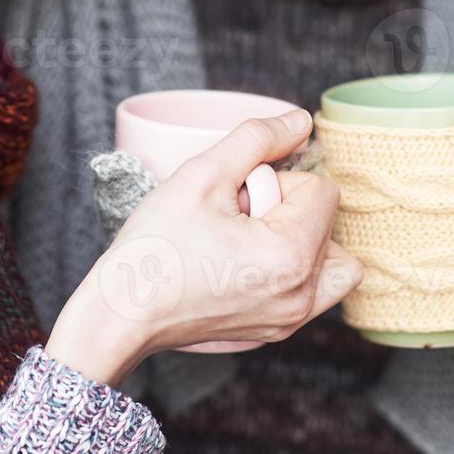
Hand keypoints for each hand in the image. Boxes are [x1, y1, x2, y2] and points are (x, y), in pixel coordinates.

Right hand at [47, 110, 363, 386]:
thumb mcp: (201, 174)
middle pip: (327, 223)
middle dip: (285, 209)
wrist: (121, 313)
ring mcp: (290, 320)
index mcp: (290, 256)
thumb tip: (301, 121)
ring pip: (332, 260)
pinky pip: (311, 290)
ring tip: (251, 240)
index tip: (236, 198)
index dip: (277, 181)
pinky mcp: (276, 332)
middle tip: (234, 219)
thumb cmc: (155, 247)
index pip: (323, 190)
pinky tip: (246, 263)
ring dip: (301, 239)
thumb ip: (258, 138)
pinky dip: (292, 269)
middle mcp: (301, 295)